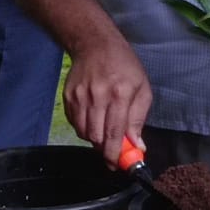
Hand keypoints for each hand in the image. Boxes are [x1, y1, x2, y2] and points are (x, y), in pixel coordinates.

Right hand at [65, 35, 151, 168]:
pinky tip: (92, 118)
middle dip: (104, 147)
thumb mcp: (141, 88)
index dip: (114, 154)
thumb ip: (138, 119)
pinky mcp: (68, 96)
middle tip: (111, 146)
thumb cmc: (124, 66)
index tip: (115, 165)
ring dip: (94, 138)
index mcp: (120, 94)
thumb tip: (137, 145)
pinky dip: (83, 127)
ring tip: (103, 129)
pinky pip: (74, 123)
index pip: (114, 133)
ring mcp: (80, 96)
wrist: (95, 44)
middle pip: (96, 137)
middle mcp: (98, 96)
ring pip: (83, 132)